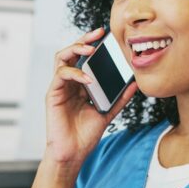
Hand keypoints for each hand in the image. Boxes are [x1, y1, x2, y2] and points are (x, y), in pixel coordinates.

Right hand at [45, 27, 137, 165]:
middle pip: (72, 52)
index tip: (107, 36)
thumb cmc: (86, 135)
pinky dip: (75, 73)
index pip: (84, 58)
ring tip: (90, 49)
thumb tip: (135, 83)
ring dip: (75, 50)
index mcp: (80, 84)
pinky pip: (61, 75)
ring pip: (61, 58)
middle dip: (84, 40)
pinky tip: (88, 79)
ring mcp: (59, 87)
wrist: (73, 153)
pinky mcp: (53, 94)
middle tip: (98, 34)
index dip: (93, 45)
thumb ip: (120, 98)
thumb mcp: (108, 113)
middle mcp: (69, 83)